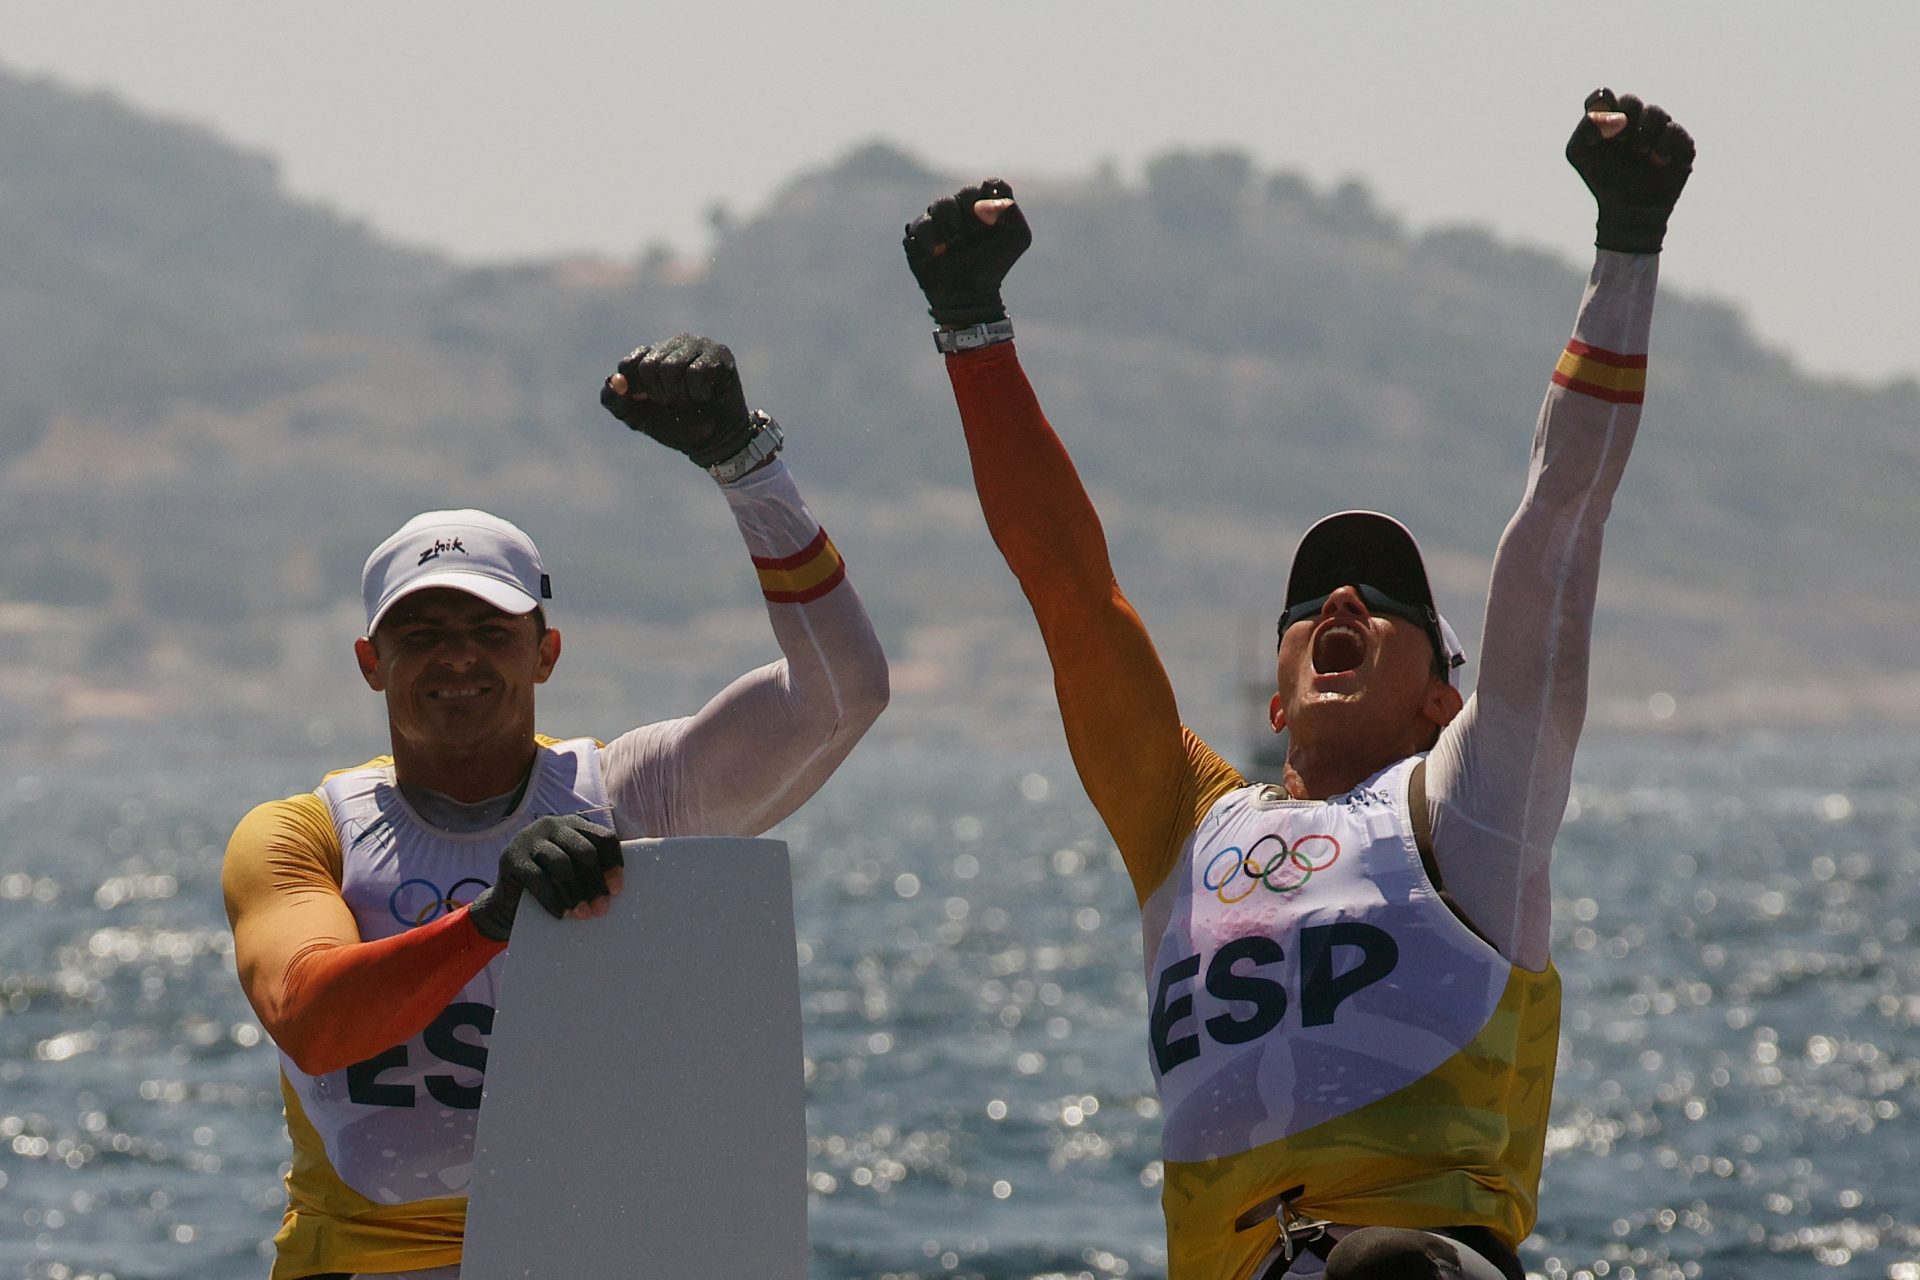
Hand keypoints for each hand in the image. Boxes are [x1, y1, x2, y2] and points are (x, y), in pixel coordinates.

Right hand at [467, 814, 623, 941]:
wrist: (508, 899)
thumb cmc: (550, 884)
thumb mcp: (572, 870)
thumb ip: (590, 871)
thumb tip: (615, 893)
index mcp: (574, 824)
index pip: (603, 838)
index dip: (613, 863)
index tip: (617, 890)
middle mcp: (552, 825)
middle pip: (585, 851)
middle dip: (595, 883)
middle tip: (602, 908)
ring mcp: (530, 839)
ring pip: (562, 864)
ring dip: (576, 892)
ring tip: (584, 914)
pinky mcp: (511, 857)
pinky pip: (538, 878)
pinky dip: (553, 898)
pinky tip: (562, 914)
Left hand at [599, 334, 754, 466]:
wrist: (713, 441)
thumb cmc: (676, 425)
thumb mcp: (637, 417)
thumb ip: (615, 401)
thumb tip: (613, 381)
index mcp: (651, 355)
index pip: (629, 364)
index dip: (637, 390)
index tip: (650, 402)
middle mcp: (673, 344)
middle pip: (650, 365)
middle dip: (660, 394)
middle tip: (674, 402)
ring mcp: (698, 345)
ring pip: (673, 366)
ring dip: (681, 394)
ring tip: (691, 399)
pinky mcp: (720, 353)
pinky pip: (698, 371)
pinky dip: (699, 393)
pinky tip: (707, 395)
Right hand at [903, 178, 1031, 327]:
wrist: (969, 295)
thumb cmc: (994, 265)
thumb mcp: (1017, 238)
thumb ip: (1010, 211)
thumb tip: (981, 202)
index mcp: (987, 204)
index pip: (992, 185)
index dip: (992, 198)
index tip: (992, 221)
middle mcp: (962, 206)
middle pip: (966, 193)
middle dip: (971, 214)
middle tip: (973, 235)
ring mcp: (938, 217)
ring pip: (941, 205)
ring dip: (950, 225)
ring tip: (953, 245)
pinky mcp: (918, 232)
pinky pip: (921, 225)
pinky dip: (930, 239)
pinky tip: (936, 253)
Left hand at [1566, 87, 1695, 253]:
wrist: (1628, 210)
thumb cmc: (1602, 179)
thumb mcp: (1580, 153)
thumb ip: (1587, 128)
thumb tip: (1619, 117)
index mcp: (1609, 119)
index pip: (1603, 96)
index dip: (1602, 103)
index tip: (1601, 123)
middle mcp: (1636, 120)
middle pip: (1631, 101)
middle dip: (1624, 121)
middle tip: (1620, 143)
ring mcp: (1660, 130)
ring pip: (1656, 113)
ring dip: (1644, 134)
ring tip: (1640, 154)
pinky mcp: (1681, 144)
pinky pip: (1674, 131)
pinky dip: (1663, 145)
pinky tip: (1658, 161)